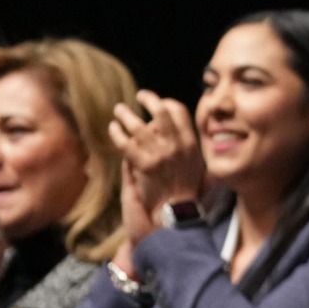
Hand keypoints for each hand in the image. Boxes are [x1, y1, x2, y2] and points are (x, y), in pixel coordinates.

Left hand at [109, 92, 206, 219]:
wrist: (175, 211)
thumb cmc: (185, 189)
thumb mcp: (195, 163)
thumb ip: (184, 145)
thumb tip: (167, 129)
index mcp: (191, 143)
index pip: (179, 111)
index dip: (167, 103)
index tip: (159, 103)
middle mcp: (176, 145)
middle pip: (161, 112)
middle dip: (150, 100)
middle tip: (140, 96)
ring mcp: (159, 155)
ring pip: (139, 126)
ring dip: (127, 115)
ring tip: (119, 110)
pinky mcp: (143, 165)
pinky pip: (126, 143)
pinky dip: (117, 133)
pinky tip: (113, 128)